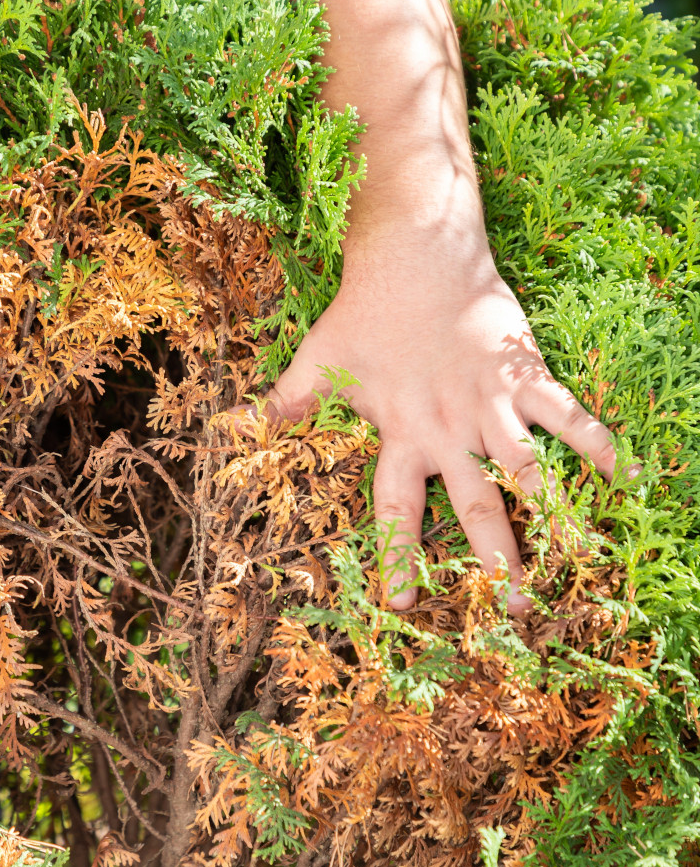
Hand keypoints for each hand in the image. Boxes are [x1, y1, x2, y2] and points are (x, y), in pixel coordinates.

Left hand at [238, 230, 626, 613]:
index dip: (399, 555)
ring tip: (576, 566)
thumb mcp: (318, 361)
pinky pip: (568, 415)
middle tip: (513, 611)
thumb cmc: (362, 311)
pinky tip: (629, 479)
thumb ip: (287, 403)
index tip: (405, 601)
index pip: (396, 509)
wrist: (415, 254)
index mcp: (400, 434)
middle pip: (476, 507)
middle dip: (495, 561)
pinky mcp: (524, 375)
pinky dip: (599, 444)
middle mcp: (448, 430)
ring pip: (528, 473)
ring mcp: (490, 405)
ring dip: (552, 519)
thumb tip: (238, 427)